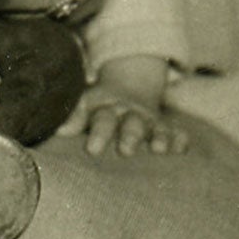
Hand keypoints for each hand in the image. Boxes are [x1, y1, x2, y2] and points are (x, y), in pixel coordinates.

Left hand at [60, 55, 188, 158]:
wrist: (129, 88)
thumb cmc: (98, 109)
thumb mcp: (84, 108)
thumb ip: (73, 118)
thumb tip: (57, 129)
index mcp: (106, 108)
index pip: (102, 120)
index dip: (99, 134)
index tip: (92, 150)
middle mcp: (129, 114)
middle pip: (131, 124)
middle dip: (130, 136)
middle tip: (126, 151)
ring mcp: (150, 121)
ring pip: (156, 128)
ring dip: (158, 137)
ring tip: (158, 149)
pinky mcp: (166, 129)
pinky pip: (177, 134)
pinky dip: (179, 140)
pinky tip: (181, 149)